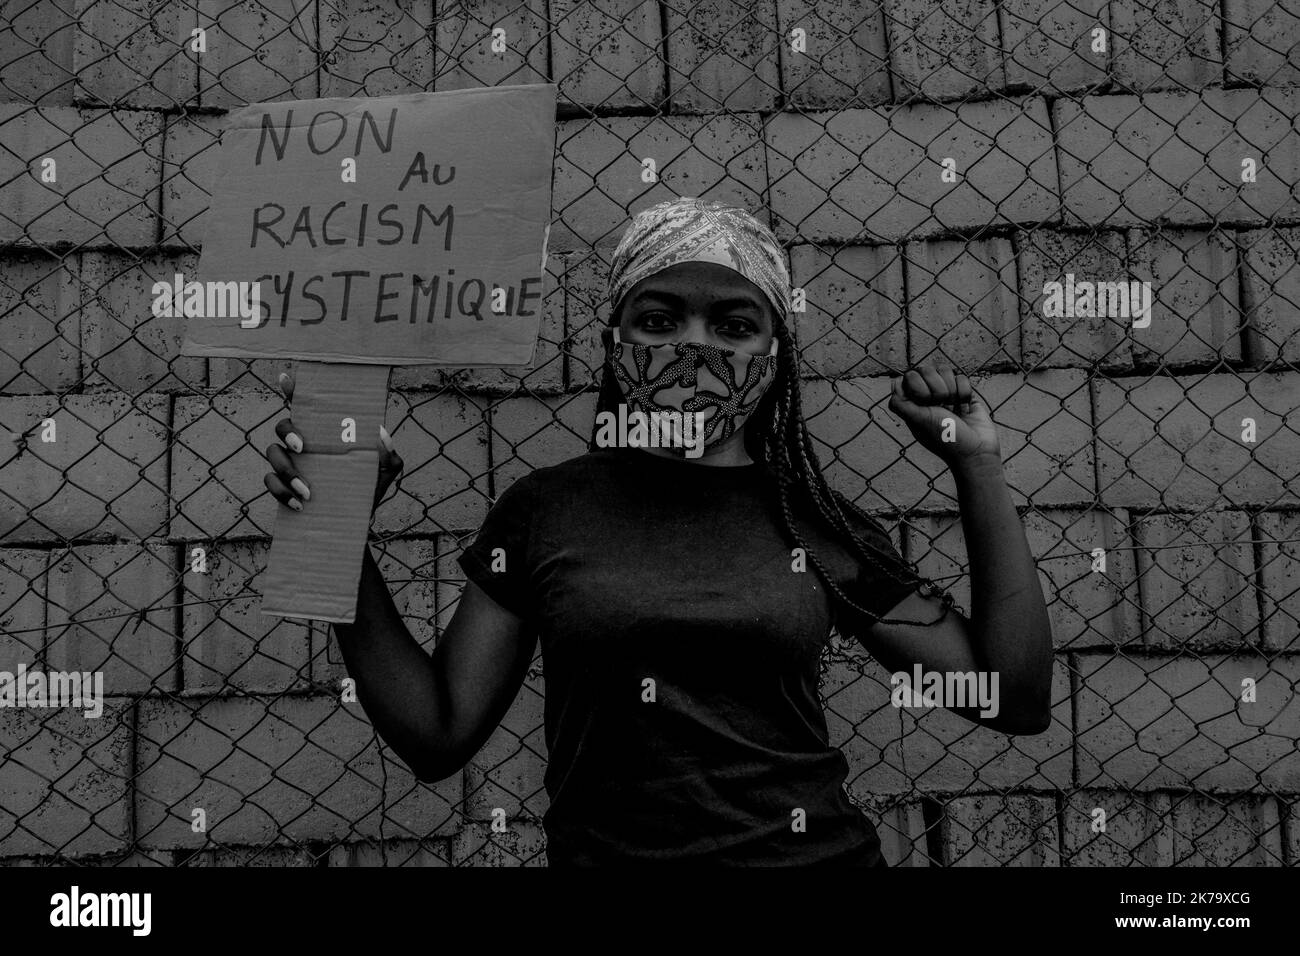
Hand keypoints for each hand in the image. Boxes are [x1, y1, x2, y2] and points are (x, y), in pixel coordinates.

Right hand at [263, 371, 403, 516]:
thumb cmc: (368, 489)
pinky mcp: (281, 486)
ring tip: (308, 492)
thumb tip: (380, 435)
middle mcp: (304, 443)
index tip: (287, 378)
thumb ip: (389, 456)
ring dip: (287, 470)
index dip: (293, 390)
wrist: (356, 523)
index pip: (307, 406)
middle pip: (283, 425)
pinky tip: (299, 504)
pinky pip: (270, 482)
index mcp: (326, 434)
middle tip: (302, 448)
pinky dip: (281, 492)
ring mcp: (290, 463)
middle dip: (288, 432)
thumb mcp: (386, 472)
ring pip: (272, 453)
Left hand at [888, 363, 1001, 468]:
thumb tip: (894, 383)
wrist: (976, 451)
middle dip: (937, 388)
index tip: (925, 402)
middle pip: (927, 370)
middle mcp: (927, 397)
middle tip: (942, 408)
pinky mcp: (963, 393)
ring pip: (945, 370)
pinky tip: (965, 409)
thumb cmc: (946, 439)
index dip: (918, 385)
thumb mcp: (919, 422)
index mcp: (912, 403)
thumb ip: (901, 403)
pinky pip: (962, 378)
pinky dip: (964, 393)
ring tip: (954, 410)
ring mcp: (946, 393)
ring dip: (952, 391)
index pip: (909, 376)